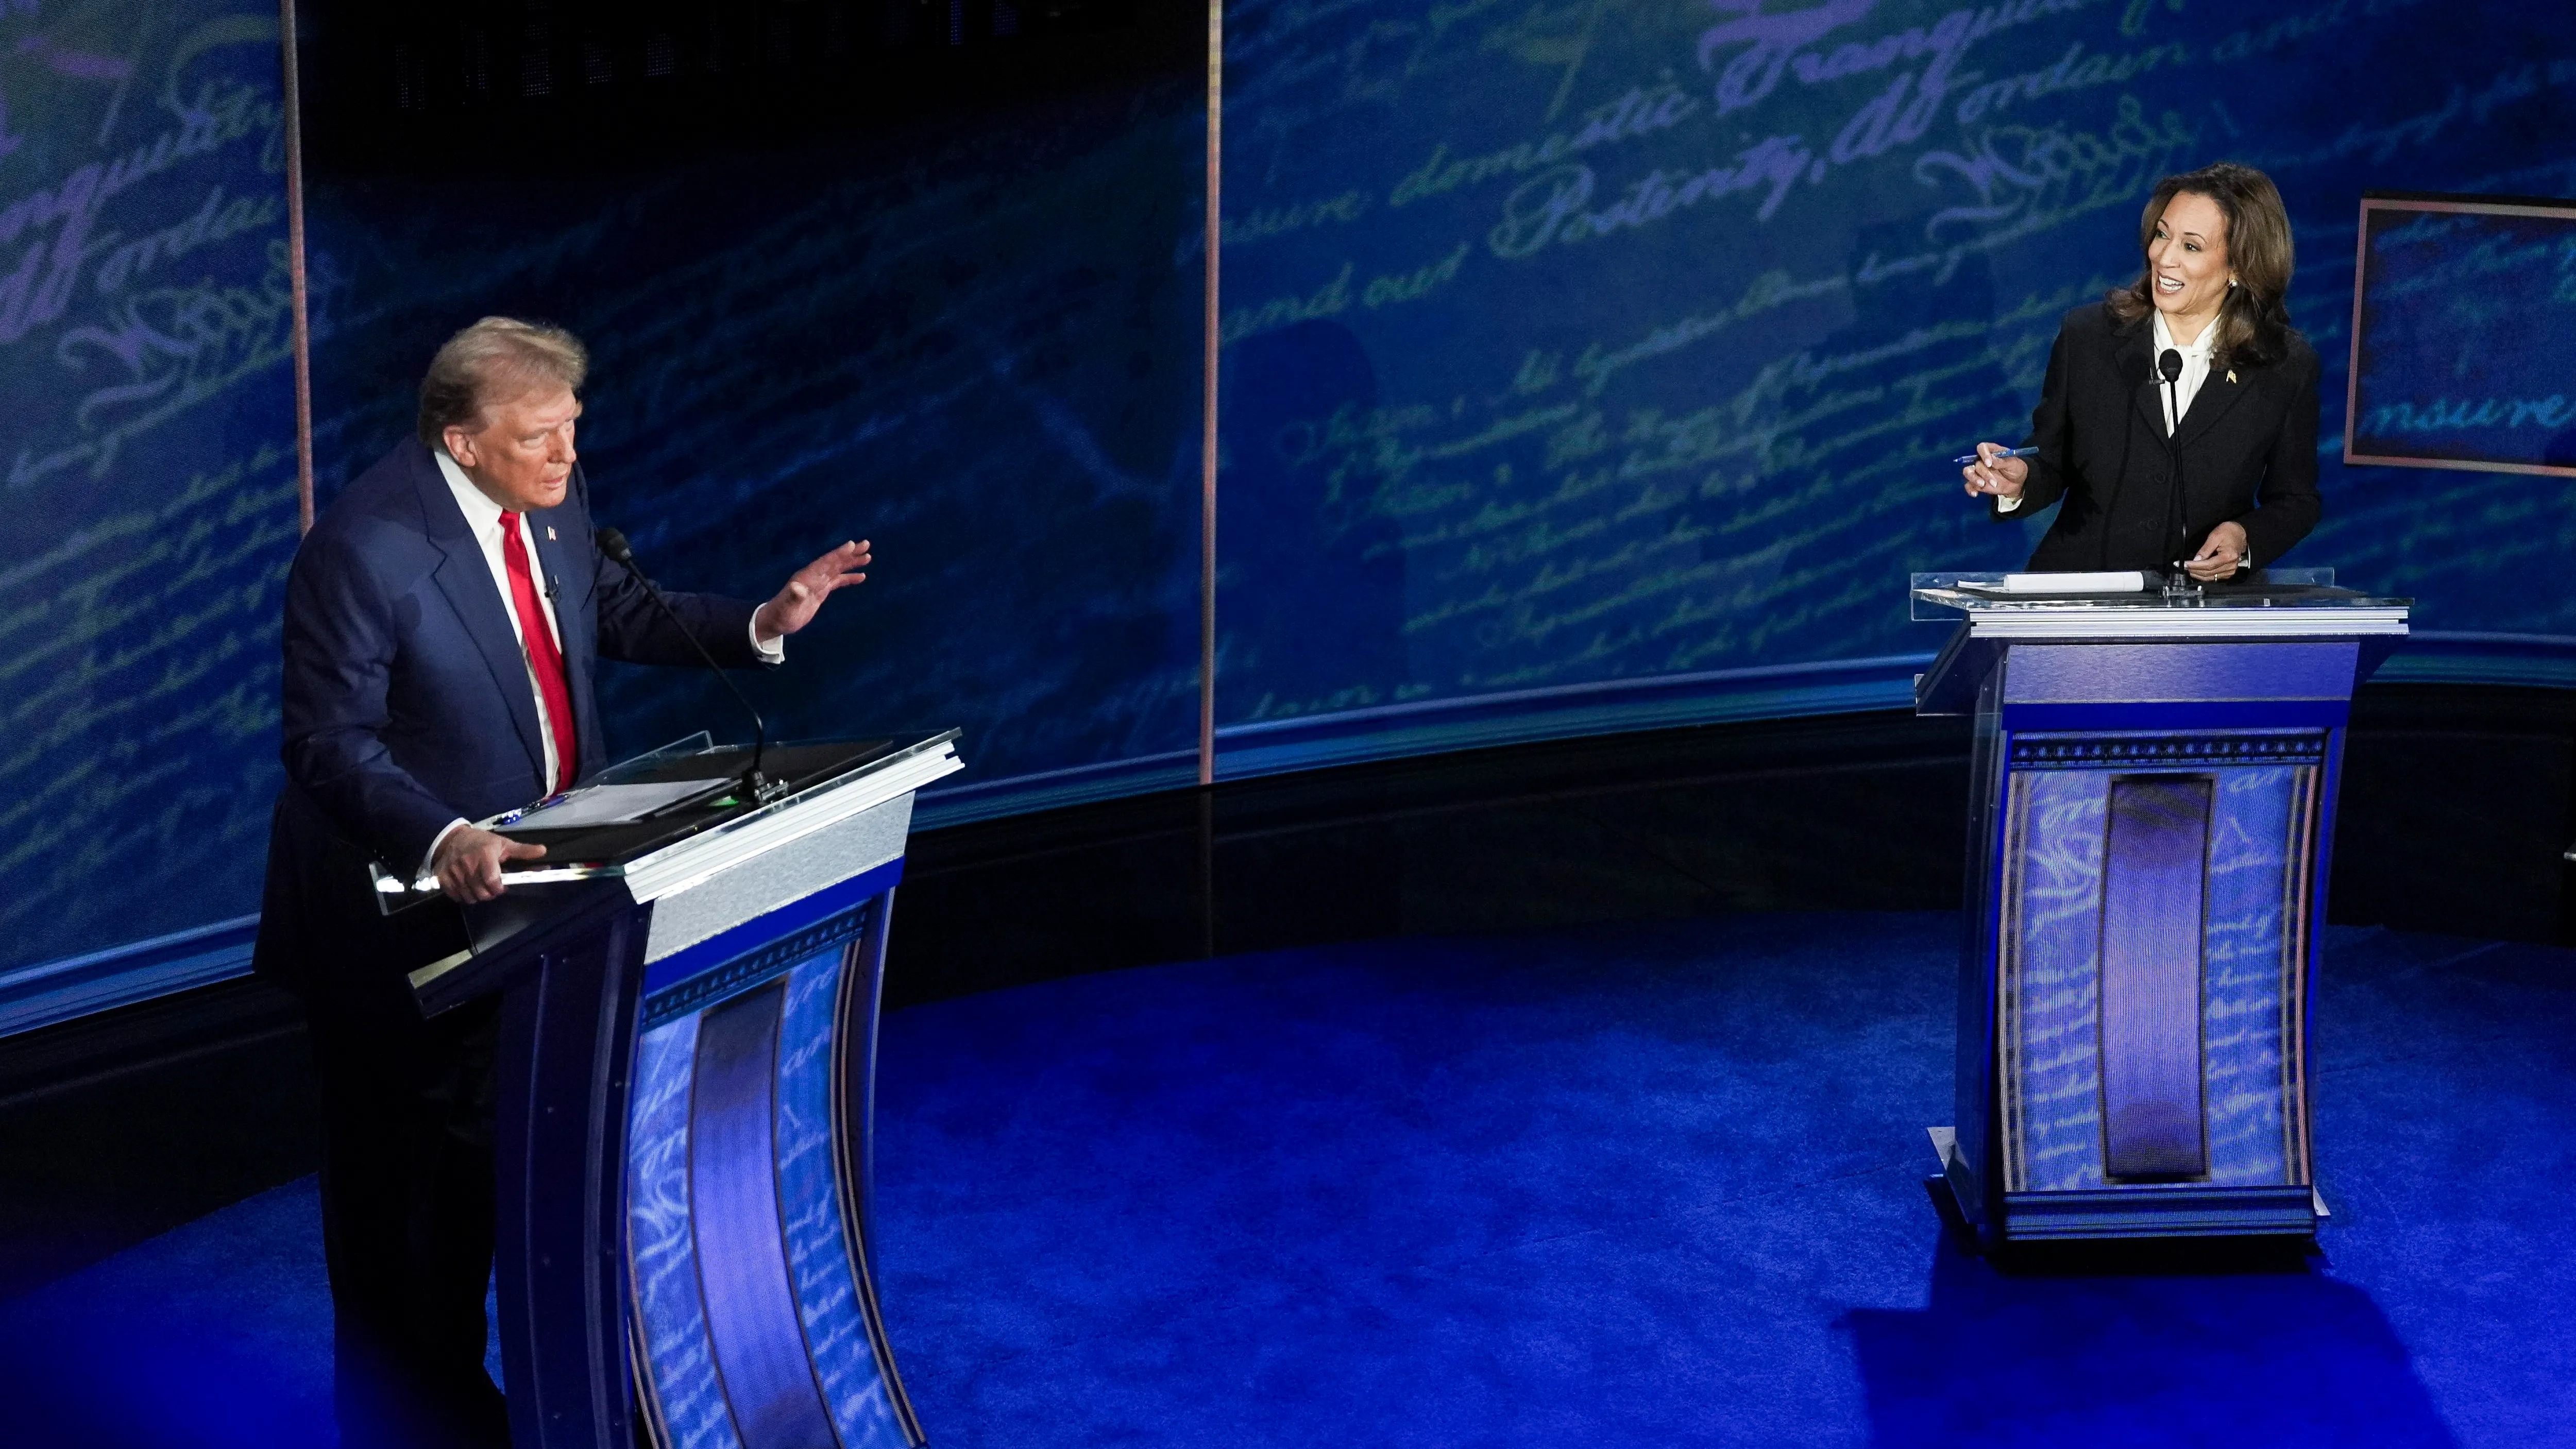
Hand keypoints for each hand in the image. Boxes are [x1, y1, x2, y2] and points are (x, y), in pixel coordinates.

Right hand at [433, 825, 546, 903]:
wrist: (452, 838)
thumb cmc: (482, 842)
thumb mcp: (503, 843)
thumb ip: (523, 850)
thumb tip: (543, 851)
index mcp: (484, 855)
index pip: (493, 881)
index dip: (499, 888)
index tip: (501, 886)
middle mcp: (467, 864)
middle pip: (482, 893)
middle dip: (490, 893)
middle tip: (491, 885)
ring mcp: (454, 873)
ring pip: (470, 897)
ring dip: (477, 895)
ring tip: (480, 885)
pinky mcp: (442, 879)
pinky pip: (457, 897)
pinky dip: (464, 895)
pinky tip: (468, 886)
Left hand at [753, 540, 870, 642]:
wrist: (776, 621)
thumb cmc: (780, 614)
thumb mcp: (786, 607)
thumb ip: (792, 597)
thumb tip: (797, 588)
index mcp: (806, 577)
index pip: (825, 562)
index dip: (838, 553)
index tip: (852, 544)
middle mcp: (813, 576)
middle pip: (834, 561)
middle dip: (850, 553)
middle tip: (866, 544)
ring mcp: (818, 583)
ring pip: (838, 569)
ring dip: (852, 563)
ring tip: (868, 557)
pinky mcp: (821, 591)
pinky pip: (837, 581)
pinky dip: (849, 578)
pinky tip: (861, 576)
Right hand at [1960, 443, 2027, 500]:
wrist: (2018, 483)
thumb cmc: (2016, 469)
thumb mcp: (2013, 463)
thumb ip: (2001, 461)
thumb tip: (1991, 460)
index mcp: (1992, 451)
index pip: (1982, 448)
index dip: (1983, 454)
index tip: (1989, 463)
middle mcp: (1982, 460)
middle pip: (1976, 463)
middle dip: (1984, 473)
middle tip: (1993, 481)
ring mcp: (1979, 472)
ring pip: (1968, 472)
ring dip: (1974, 479)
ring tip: (1982, 485)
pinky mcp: (1977, 482)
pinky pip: (1969, 485)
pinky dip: (1970, 489)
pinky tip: (1975, 493)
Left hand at [2186, 521, 2250, 580]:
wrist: (2238, 533)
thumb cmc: (2228, 532)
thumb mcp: (2214, 537)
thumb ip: (2205, 550)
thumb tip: (2196, 560)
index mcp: (2228, 556)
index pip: (2208, 565)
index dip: (2195, 566)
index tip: (2185, 564)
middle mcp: (2231, 565)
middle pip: (2209, 573)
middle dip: (2194, 571)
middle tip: (2185, 567)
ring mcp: (2231, 570)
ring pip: (2211, 577)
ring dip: (2198, 575)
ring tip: (2189, 569)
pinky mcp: (2229, 572)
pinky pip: (2215, 577)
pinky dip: (2205, 576)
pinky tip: (2198, 571)